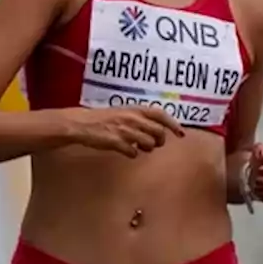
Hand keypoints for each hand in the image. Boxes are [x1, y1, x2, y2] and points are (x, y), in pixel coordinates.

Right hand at [66, 106, 184, 156]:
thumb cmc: (102, 119)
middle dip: (159, 140)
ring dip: (147, 148)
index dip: (173, 124)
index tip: (181, 134)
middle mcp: (132, 119)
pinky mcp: (116, 142)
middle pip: (158, 132)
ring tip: (139, 147)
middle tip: (154, 143)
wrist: (81, 124)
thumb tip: (156, 128)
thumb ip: (139, 118)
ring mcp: (125, 131)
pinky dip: (132, 154)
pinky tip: (126, 151)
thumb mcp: (122, 112)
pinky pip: (133, 152)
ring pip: (148, 143)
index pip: (160, 114)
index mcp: (134, 109)